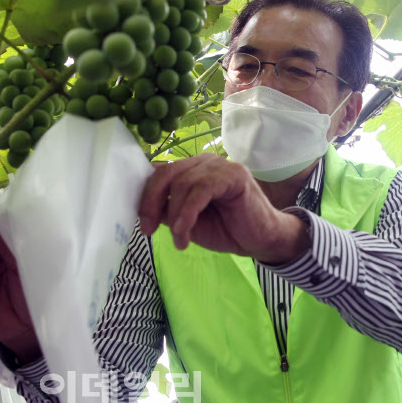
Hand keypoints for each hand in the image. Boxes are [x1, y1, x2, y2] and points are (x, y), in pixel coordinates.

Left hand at [138, 155, 309, 263]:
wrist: (260, 240)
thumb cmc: (224, 229)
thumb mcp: (186, 222)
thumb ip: (166, 210)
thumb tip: (142, 207)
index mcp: (190, 169)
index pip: (159, 173)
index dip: (145, 196)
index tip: (142, 223)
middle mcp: (203, 162)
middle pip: (166, 173)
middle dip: (151, 202)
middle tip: (148, 229)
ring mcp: (219, 165)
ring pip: (182, 183)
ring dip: (175, 215)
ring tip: (179, 239)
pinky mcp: (234, 175)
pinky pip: (201, 190)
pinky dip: (188, 212)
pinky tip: (183, 231)